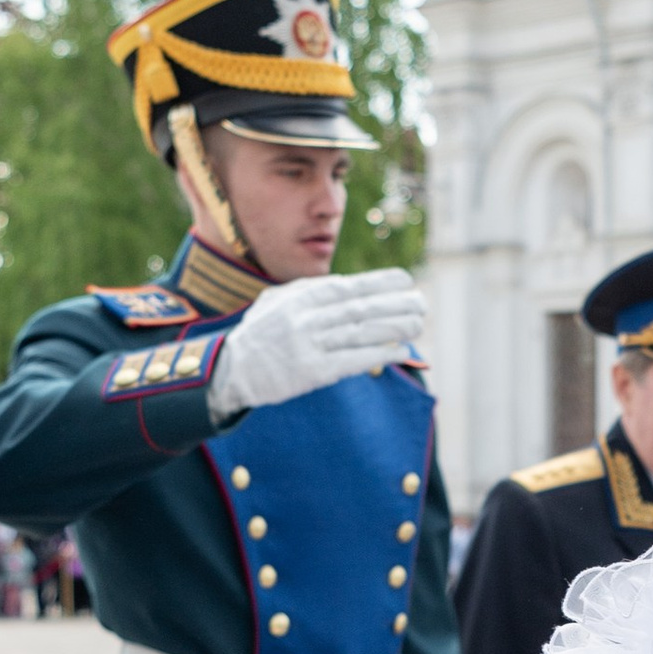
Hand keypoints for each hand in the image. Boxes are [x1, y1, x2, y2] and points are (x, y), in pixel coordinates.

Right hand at [211, 270, 430, 418]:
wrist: (230, 370)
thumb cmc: (261, 335)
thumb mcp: (278, 302)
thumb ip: (310, 293)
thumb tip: (351, 287)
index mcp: (299, 297)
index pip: (348, 287)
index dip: (379, 283)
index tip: (406, 281)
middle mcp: (305, 318)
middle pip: (359, 309)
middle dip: (394, 305)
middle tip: (422, 303)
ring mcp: (308, 345)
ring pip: (360, 333)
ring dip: (393, 329)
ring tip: (417, 324)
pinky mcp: (311, 372)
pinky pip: (352, 361)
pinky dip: (378, 355)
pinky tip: (399, 352)